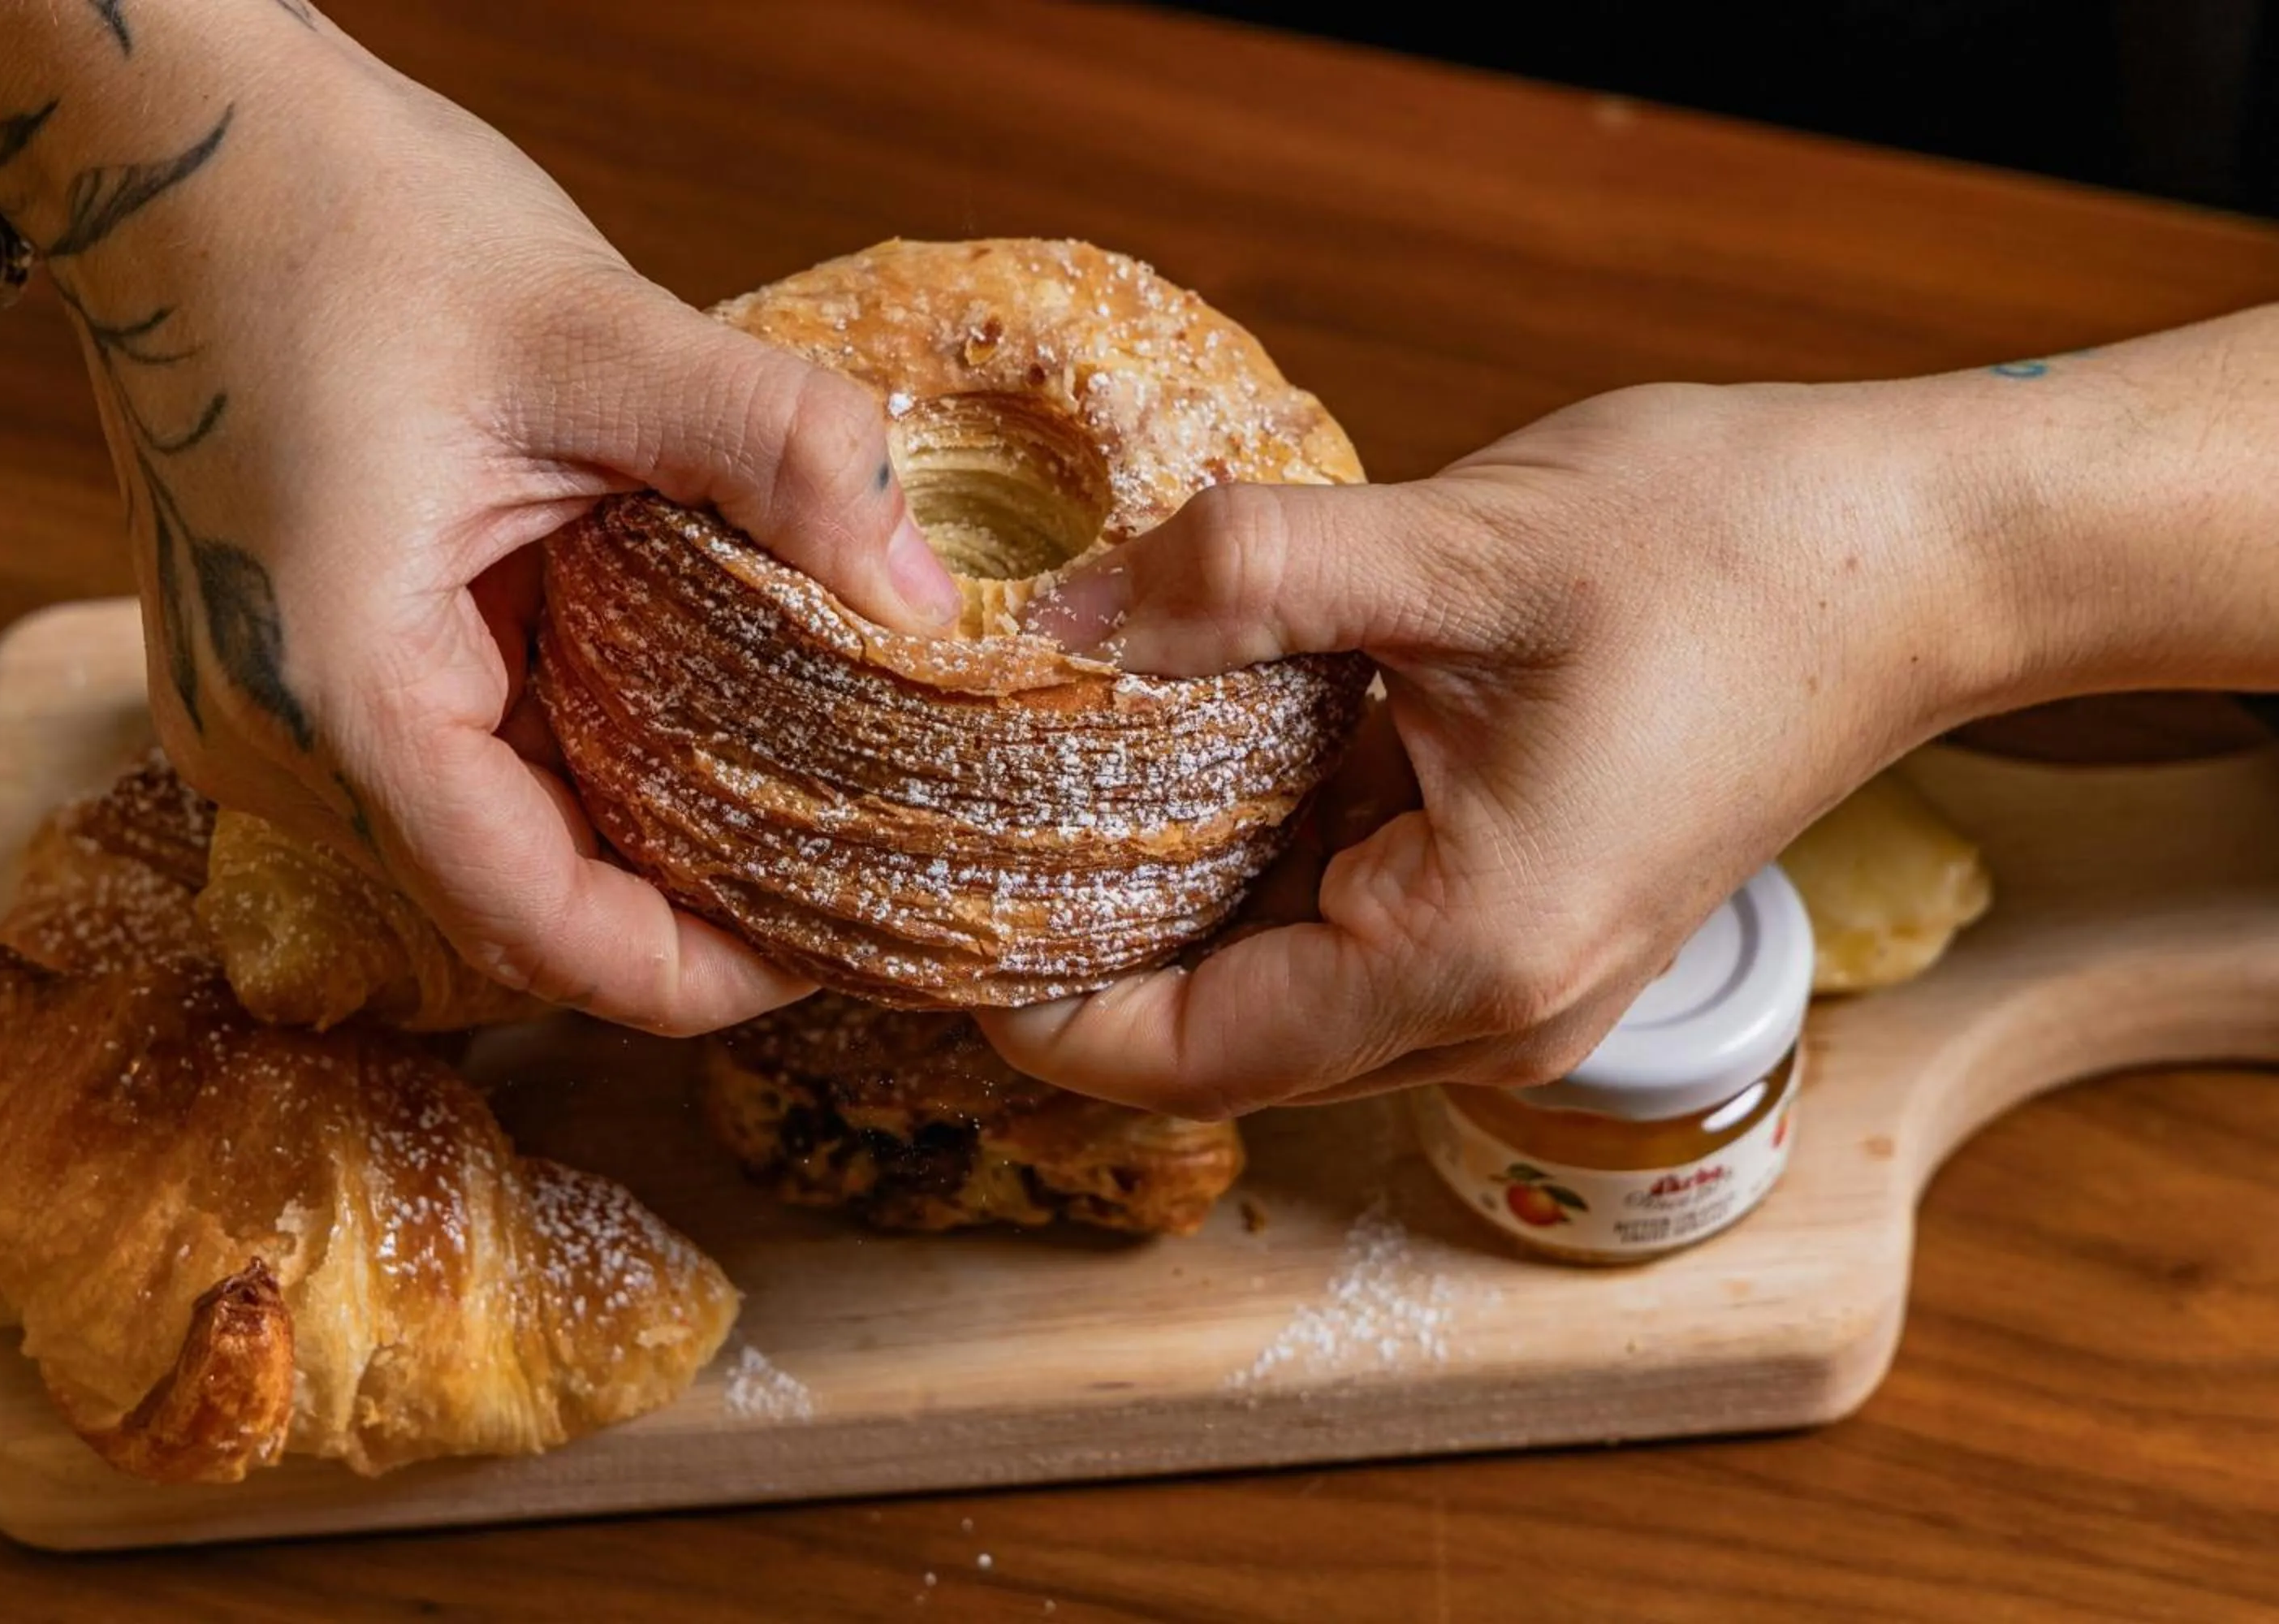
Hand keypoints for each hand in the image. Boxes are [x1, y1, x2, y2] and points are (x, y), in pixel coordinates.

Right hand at [0, 0, 959, 1030]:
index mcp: (342, 692)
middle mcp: (280, 746)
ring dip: (632, 844)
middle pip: (519, 915)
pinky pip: (455, 776)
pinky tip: (679, 718)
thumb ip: (777, 453)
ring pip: (489, 853)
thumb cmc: (338, 217)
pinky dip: (573, 772)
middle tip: (844, 875)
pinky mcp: (300, 675)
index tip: (830, 946)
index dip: (700, 975)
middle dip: (685, 917)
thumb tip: (924, 602)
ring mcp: (276, 720)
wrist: (168, 146)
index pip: (542, 930)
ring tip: (790, 805)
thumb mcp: (591, 326)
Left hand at [982, 378, 2025, 1114]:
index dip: (1044, 1012)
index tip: (938, 921)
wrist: (1920, 559)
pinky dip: (1264, 860)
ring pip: (1284, 987)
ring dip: (1176, 899)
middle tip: (967, 832)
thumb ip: (1244, 579)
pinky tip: (1200, 750)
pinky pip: (1353, 928)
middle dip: (1092, 952)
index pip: (1189, 1055)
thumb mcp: (1463, 549)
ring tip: (1054, 782)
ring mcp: (1519, 977)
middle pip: (1224, 1039)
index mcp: (1469, 953)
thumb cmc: (1738, 554)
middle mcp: (1493, 1008)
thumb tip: (1063, 609)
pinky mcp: (1531, 917)